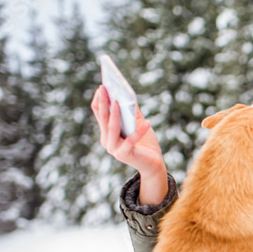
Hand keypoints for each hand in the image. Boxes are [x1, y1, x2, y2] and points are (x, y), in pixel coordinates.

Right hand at [90, 85, 167, 205]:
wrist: (154, 165)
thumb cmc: (145, 143)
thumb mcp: (137, 124)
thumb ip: (132, 112)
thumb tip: (128, 94)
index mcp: (107, 133)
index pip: (99, 114)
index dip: (99, 100)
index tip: (102, 86)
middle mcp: (107, 141)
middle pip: (103, 119)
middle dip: (104, 102)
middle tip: (104, 88)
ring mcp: (114, 149)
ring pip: (112, 128)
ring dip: (115, 114)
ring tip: (119, 102)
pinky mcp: (125, 155)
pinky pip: (131, 140)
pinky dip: (140, 131)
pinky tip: (148, 122)